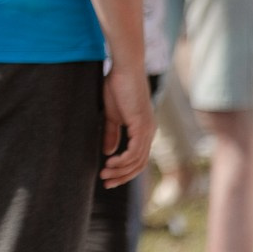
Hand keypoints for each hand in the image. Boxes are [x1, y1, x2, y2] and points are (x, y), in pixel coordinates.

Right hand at [101, 64, 155, 187]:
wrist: (124, 68)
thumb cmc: (117, 86)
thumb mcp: (111, 115)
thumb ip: (111, 133)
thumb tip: (108, 152)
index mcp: (143, 131)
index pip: (137, 159)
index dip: (123, 171)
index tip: (107, 177)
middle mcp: (149, 133)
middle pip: (139, 165)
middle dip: (122, 177)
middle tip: (105, 183)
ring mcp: (147, 130)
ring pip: (137, 162)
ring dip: (120, 171)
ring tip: (104, 173)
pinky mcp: (142, 126)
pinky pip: (134, 152)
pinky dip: (123, 160)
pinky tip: (109, 162)